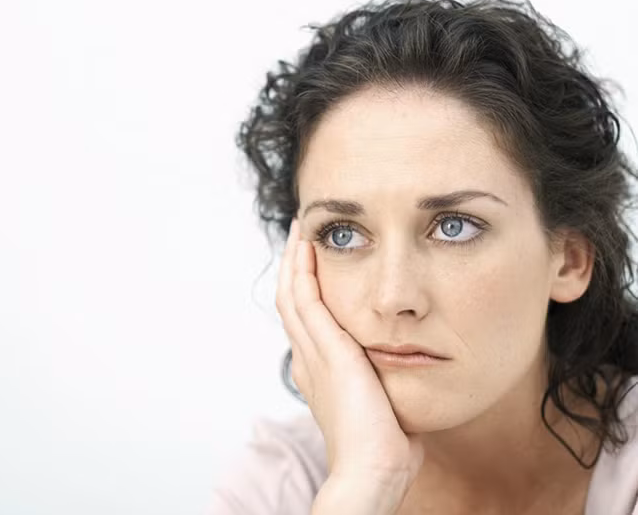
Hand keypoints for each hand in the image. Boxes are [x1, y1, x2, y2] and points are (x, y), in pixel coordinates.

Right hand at [275, 218, 425, 490]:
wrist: (372, 469)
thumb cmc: (384, 445)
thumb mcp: (382, 403)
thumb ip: (385, 384)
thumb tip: (406, 376)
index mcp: (318, 370)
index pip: (307, 318)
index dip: (307, 288)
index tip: (316, 264)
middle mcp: (307, 357)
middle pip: (292, 299)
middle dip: (295, 266)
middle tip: (302, 236)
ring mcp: (311, 352)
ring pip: (292, 293)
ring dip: (294, 260)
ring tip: (302, 231)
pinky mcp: (323, 348)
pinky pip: (304, 297)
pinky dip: (302, 269)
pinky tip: (308, 246)